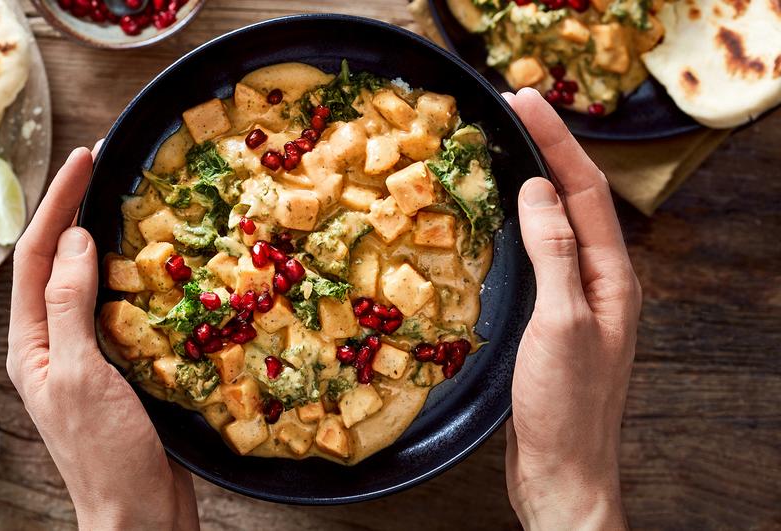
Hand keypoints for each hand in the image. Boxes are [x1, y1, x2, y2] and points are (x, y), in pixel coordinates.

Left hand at [7, 145, 198, 530]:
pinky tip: (165, 264)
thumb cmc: (106, 454)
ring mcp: (91, 354)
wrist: (141, 512)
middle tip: (110, 166)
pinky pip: (128, 309)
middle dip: (80, 211)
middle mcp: (55, 342)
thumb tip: (75, 241)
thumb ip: (70, 307)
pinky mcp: (126, 365)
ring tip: (135, 202)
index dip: (58, 203)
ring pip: (96, 282)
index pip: (37, 257)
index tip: (86, 159)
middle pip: (61, 262)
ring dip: (113, 241)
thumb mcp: (80, 375)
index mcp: (32, 343)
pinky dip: (143, 280)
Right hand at [503, 89, 641, 529]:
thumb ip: (554, 253)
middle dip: (549, 151)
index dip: (556, 141)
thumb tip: (538, 190)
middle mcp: (602, 283)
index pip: (584, 191)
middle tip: (513, 113)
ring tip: (509, 151)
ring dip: (537, 184)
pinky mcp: (555, 321)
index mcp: (612, 277)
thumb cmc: (565, 406)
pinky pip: (543, 257)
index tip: (523, 101)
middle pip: (577, 201)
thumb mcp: (560, 322)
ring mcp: (579, 302)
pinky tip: (505, 221)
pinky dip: (524, 226)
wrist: (561, 473)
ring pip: (559, 227)